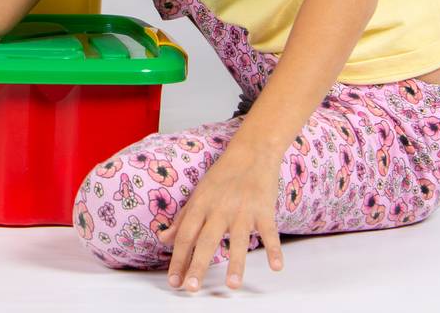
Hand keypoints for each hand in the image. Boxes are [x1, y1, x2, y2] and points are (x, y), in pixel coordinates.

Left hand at [161, 141, 284, 290]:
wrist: (251, 152)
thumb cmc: (222, 175)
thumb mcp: (198, 195)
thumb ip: (182, 219)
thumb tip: (163, 238)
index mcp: (200, 205)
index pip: (185, 236)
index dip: (178, 259)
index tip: (173, 281)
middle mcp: (219, 209)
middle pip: (205, 240)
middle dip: (197, 265)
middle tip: (191, 288)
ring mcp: (242, 210)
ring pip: (238, 240)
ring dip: (236, 264)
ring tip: (232, 285)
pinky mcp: (264, 210)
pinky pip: (269, 232)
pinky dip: (274, 249)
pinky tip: (276, 267)